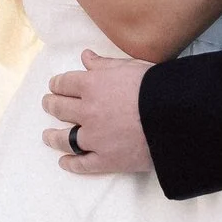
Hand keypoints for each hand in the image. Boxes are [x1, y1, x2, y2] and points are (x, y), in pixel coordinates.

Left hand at [42, 49, 154, 176]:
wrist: (174, 116)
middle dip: (51, 105)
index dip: (57, 84)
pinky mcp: (106, 159)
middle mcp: (87, 111)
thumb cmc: (155, 87)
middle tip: (48, 105)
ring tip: (47, 136)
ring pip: (64, 138)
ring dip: (52, 137)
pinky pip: (82, 164)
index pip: (64, 83)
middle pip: (59, 108)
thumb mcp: (129, 67)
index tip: (54, 86)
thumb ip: (104, 64)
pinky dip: (71, 163)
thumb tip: (85, 57)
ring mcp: (95, 137)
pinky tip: (64, 162)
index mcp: (91, 85)